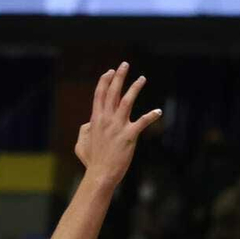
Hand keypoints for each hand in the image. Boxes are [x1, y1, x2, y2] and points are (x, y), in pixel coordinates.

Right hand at [74, 62, 160, 184]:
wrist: (100, 174)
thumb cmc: (91, 161)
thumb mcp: (81, 144)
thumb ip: (84, 131)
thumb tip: (88, 124)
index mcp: (95, 120)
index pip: (100, 95)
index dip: (105, 81)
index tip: (110, 71)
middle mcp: (106, 119)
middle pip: (113, 92)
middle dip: (118, 76)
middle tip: (124, 64)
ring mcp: (118, 126)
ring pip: (127, 101)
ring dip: (135, 88)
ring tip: (142, 78)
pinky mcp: (129, 135)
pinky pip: (142, 122)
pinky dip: (151, 116)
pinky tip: (158, 112)